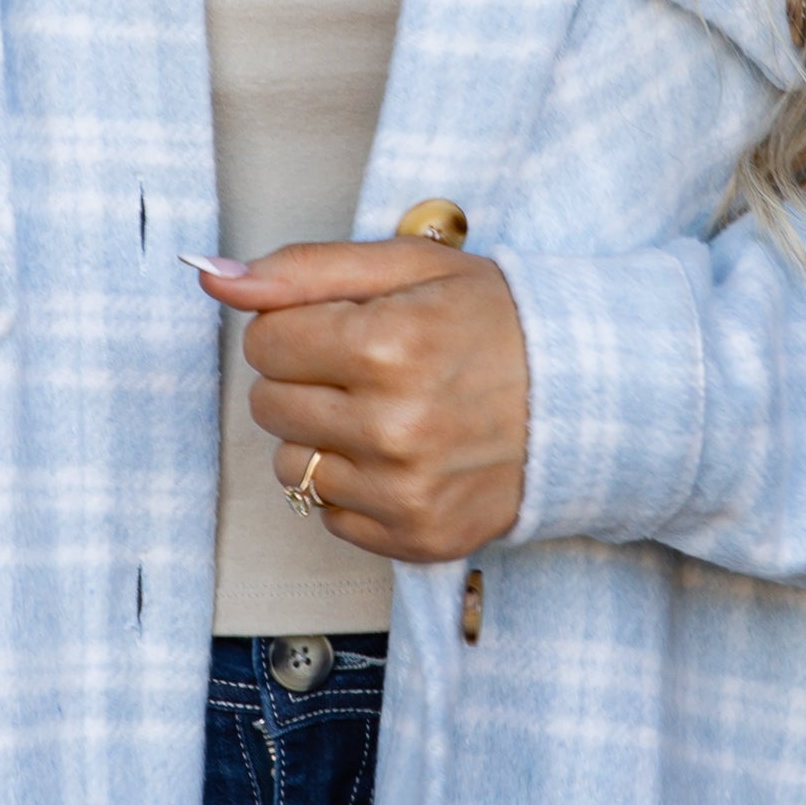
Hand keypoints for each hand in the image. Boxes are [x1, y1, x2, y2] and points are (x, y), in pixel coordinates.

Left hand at [197, 238, 527, 563]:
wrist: (593, 397)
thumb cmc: (499, 321)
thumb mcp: (409, 267)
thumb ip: (304, 269)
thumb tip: (212, 273)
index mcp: (386, 345)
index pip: (264, 341)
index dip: (298, 328)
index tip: (345, 327)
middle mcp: (392, 426)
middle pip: (268, 404)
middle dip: (305, 380)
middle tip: (369, 368)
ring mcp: (405, 491)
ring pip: (291, 466)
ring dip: (324, 437)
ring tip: (389, 413)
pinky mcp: (417, 537)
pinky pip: (331, 515)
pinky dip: (356, 486)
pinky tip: (406, 456)